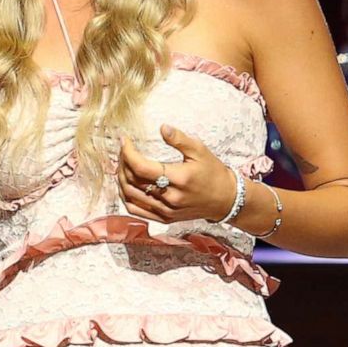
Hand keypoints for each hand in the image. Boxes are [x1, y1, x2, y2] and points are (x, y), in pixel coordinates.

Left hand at [118, 124, 237, 223]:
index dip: (127, 153)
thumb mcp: (200, 151)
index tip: (125, 140)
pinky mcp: (164, 218)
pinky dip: (125, 197)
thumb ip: (180, 139)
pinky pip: (136, 210)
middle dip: (123, 163)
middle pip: (132, 181)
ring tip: (123, 164)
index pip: (141, 167)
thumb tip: (162, 128)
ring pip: (130, 196)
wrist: (225, 200)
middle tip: (124, 150)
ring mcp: (166, 211)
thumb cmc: (213, 173)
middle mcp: (170, 197)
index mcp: (178, 179)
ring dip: (121, 178)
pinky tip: (125, 184)